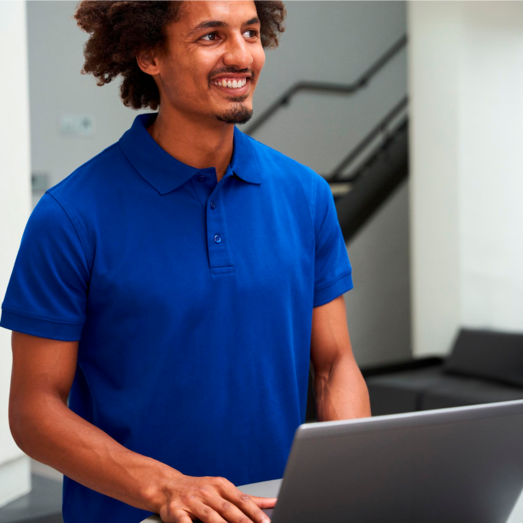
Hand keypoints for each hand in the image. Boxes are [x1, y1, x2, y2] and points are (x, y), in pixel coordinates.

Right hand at [158, 474, 276, 522]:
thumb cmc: (201, 490)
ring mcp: (192, 501)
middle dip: (242, 521)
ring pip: (210, 516)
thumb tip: (273, 502)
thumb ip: (248, 499)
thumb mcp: (223, 489)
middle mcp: (207, 491)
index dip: (254, 512)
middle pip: (228, 508)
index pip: (241, 499)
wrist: (168, 486)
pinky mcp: (177, 511)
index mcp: (221, 485)